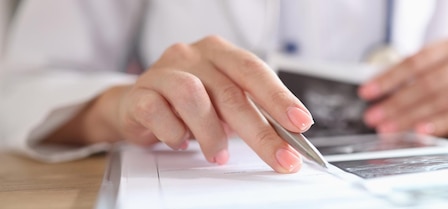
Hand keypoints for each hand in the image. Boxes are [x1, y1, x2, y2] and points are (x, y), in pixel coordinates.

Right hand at [48, 36, 313, 172]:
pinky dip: (175, 133)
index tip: (301, 122)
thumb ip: (252, 113)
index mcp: (220, 53)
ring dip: (211, 134)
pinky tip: (181, 142)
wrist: (137, 105)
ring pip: (193, 97)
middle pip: (230, 92)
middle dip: (260, 132)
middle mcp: (193, 55)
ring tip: (219, 155)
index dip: (279, 97)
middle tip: (280, 157)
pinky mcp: (139, 93)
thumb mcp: (225, 104)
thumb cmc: (189, 104)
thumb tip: (287, 141)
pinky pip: (159, 112)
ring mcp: (163, 70)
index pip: (254, 71)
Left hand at [358, 39, 447, 135]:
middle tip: (374, 117)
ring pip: (441, 101)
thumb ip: (407, 79)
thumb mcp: (432, 72)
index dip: (389, 78)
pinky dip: (439, 124)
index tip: (366, 93)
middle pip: (427, 84)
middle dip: (396, 103)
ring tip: (389, 128)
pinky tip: (420, 131)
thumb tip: (372, 93)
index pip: (415, 62)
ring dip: (411, 117)